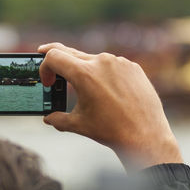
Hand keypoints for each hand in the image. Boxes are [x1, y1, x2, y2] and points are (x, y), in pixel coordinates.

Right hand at [38, 43, 182, 171]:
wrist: (146, 137)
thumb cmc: (111, 130)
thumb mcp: (78, 124)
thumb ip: (57, 119)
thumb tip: (48, 118)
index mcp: (84, 74)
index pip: (54, 57)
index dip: (44, 68)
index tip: (48, 82)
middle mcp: (101, 62)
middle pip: (69, 52)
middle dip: (55, 59)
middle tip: (43, 54)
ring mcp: (119, 62)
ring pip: (91, 59)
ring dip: (81, 69)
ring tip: (84, 88)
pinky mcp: (132, 67)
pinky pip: (110, 64)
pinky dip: (102, 73)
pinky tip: (105, 90)